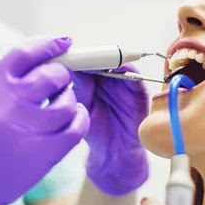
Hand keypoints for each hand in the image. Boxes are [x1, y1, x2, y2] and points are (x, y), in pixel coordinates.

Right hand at [0, 37, 89, 204]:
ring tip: (61, 107)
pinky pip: (77, 127)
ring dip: (69, 102)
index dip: (49, 45)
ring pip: (68, 102)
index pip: (26, 53)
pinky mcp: (44, 152)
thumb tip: (48, 57)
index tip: (63, 44)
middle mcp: (9, 104)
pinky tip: (72, 120)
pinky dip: (80, 120)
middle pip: (52, 75)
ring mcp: (27, 128)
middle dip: (61, 77)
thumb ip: (12, 78)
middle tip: (59, 84)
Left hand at [72, 64, 149, 195]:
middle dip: (92, 54)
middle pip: (102, 56)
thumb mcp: (82, 107)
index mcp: (92, 79)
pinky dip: (125, 67)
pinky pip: (133, 74)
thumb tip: (71, 65)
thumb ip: (79, 88)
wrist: (113, 151)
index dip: (78, 55)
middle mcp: (108, 76)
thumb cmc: (94, 130)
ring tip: (96, 60)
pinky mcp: (138, 89)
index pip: (85, 60)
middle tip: (81, 54)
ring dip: (108, 58)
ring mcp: (124, 81)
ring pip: (117, 61)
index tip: (66, 53)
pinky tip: (115, 67)